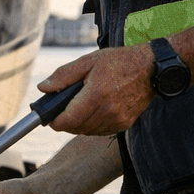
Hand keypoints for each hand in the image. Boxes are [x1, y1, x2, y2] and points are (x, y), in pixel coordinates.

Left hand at [40, 44, 155, 135]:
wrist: (150, 68)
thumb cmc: (119, 62)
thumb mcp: (88, 61)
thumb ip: (64, 75)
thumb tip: (43, 88)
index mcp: (96, 94)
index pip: (69, 120)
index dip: (55, 122)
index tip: (50, 118)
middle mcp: (108, 110)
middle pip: (77, 128)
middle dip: (66, 122)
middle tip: (63, 109)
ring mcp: (118, 119)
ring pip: (88, 131)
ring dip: (79, 124)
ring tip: (80, 107)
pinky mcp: (125, 124)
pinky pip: (101, 131)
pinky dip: (93, 125)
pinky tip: (94, 111)